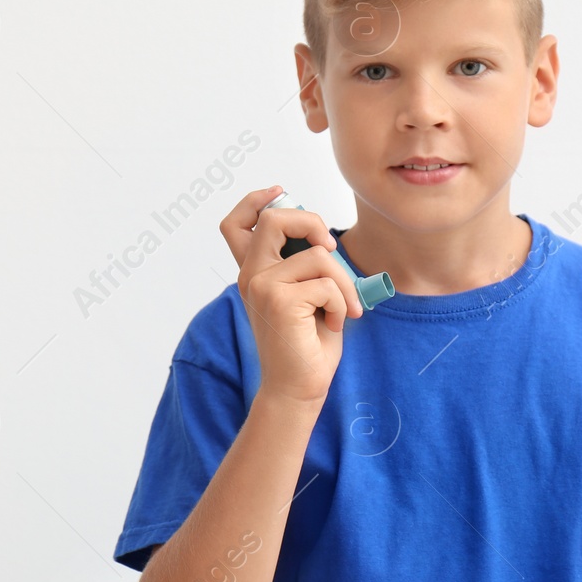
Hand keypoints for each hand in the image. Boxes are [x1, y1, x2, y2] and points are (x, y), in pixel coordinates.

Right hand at [219, 187, 363, 410]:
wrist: (299, 388)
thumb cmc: (307, 344)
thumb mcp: (305, 295)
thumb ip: (303, 266)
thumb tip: (322, 237)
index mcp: (253, 272)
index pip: (238, 223)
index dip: (256, 200)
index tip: (280, 193)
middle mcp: (251, 275)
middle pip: (273, 218)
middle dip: (312, 222)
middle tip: (331, 247)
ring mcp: (262, 287)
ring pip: (319, 256)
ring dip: (343, 283)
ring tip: (341, 309)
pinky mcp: (280, 302)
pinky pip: (328, 284)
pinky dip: (342, 303)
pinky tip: (334, 323)